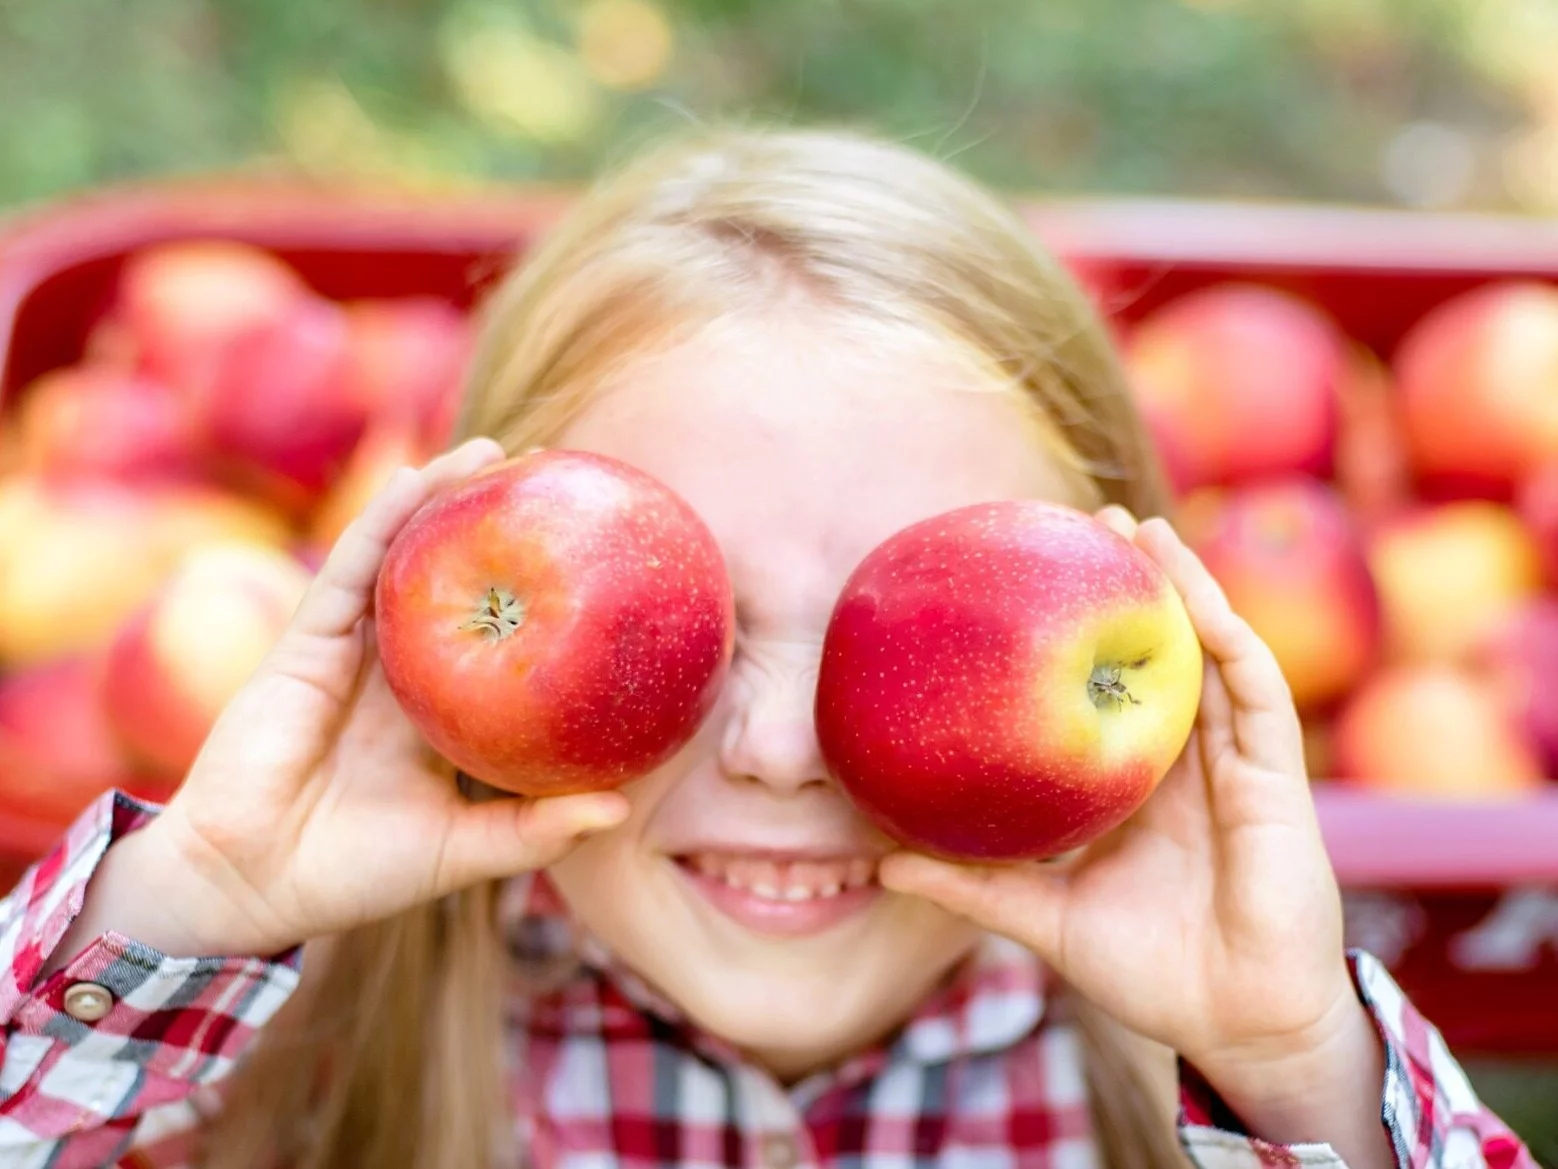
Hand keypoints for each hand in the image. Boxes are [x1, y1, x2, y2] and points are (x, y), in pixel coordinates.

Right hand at [64, 439, 628, 962]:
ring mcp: (355, 652)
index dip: (538, 600)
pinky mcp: (309, 642)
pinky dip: (386, 518)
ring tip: (496, 454)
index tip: (594, 559)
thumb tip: (617, 808)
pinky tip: (423, 478)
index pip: (496, 643)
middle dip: (496, 532)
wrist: (251, 883)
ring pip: (405, 559)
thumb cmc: (355, 874)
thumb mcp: (464, 848)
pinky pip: (354, 568)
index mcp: (440, 715)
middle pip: (455, 585)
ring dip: (443, 501)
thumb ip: (535, 829)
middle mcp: (401, 674)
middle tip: (555, 481)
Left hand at [879, 509, 1364, 1088]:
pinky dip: (1229, 638)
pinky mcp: (1277, 778)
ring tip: (1138, 529)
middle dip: (1132, 586)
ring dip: (1183, 586)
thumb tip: (883, 860)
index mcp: (1138, 786)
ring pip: (1212, 652)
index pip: (1108, 692)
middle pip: (1160, 654)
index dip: (1079, 638)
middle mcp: (1187, 762)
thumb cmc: (1150, 972)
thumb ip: (973, 885)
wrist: (1238, 1026)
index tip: (1032, 581)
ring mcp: (1235, 763)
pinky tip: (1197, 597)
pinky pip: (1255, 691)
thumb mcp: (1043, 917)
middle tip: (1083, 522)